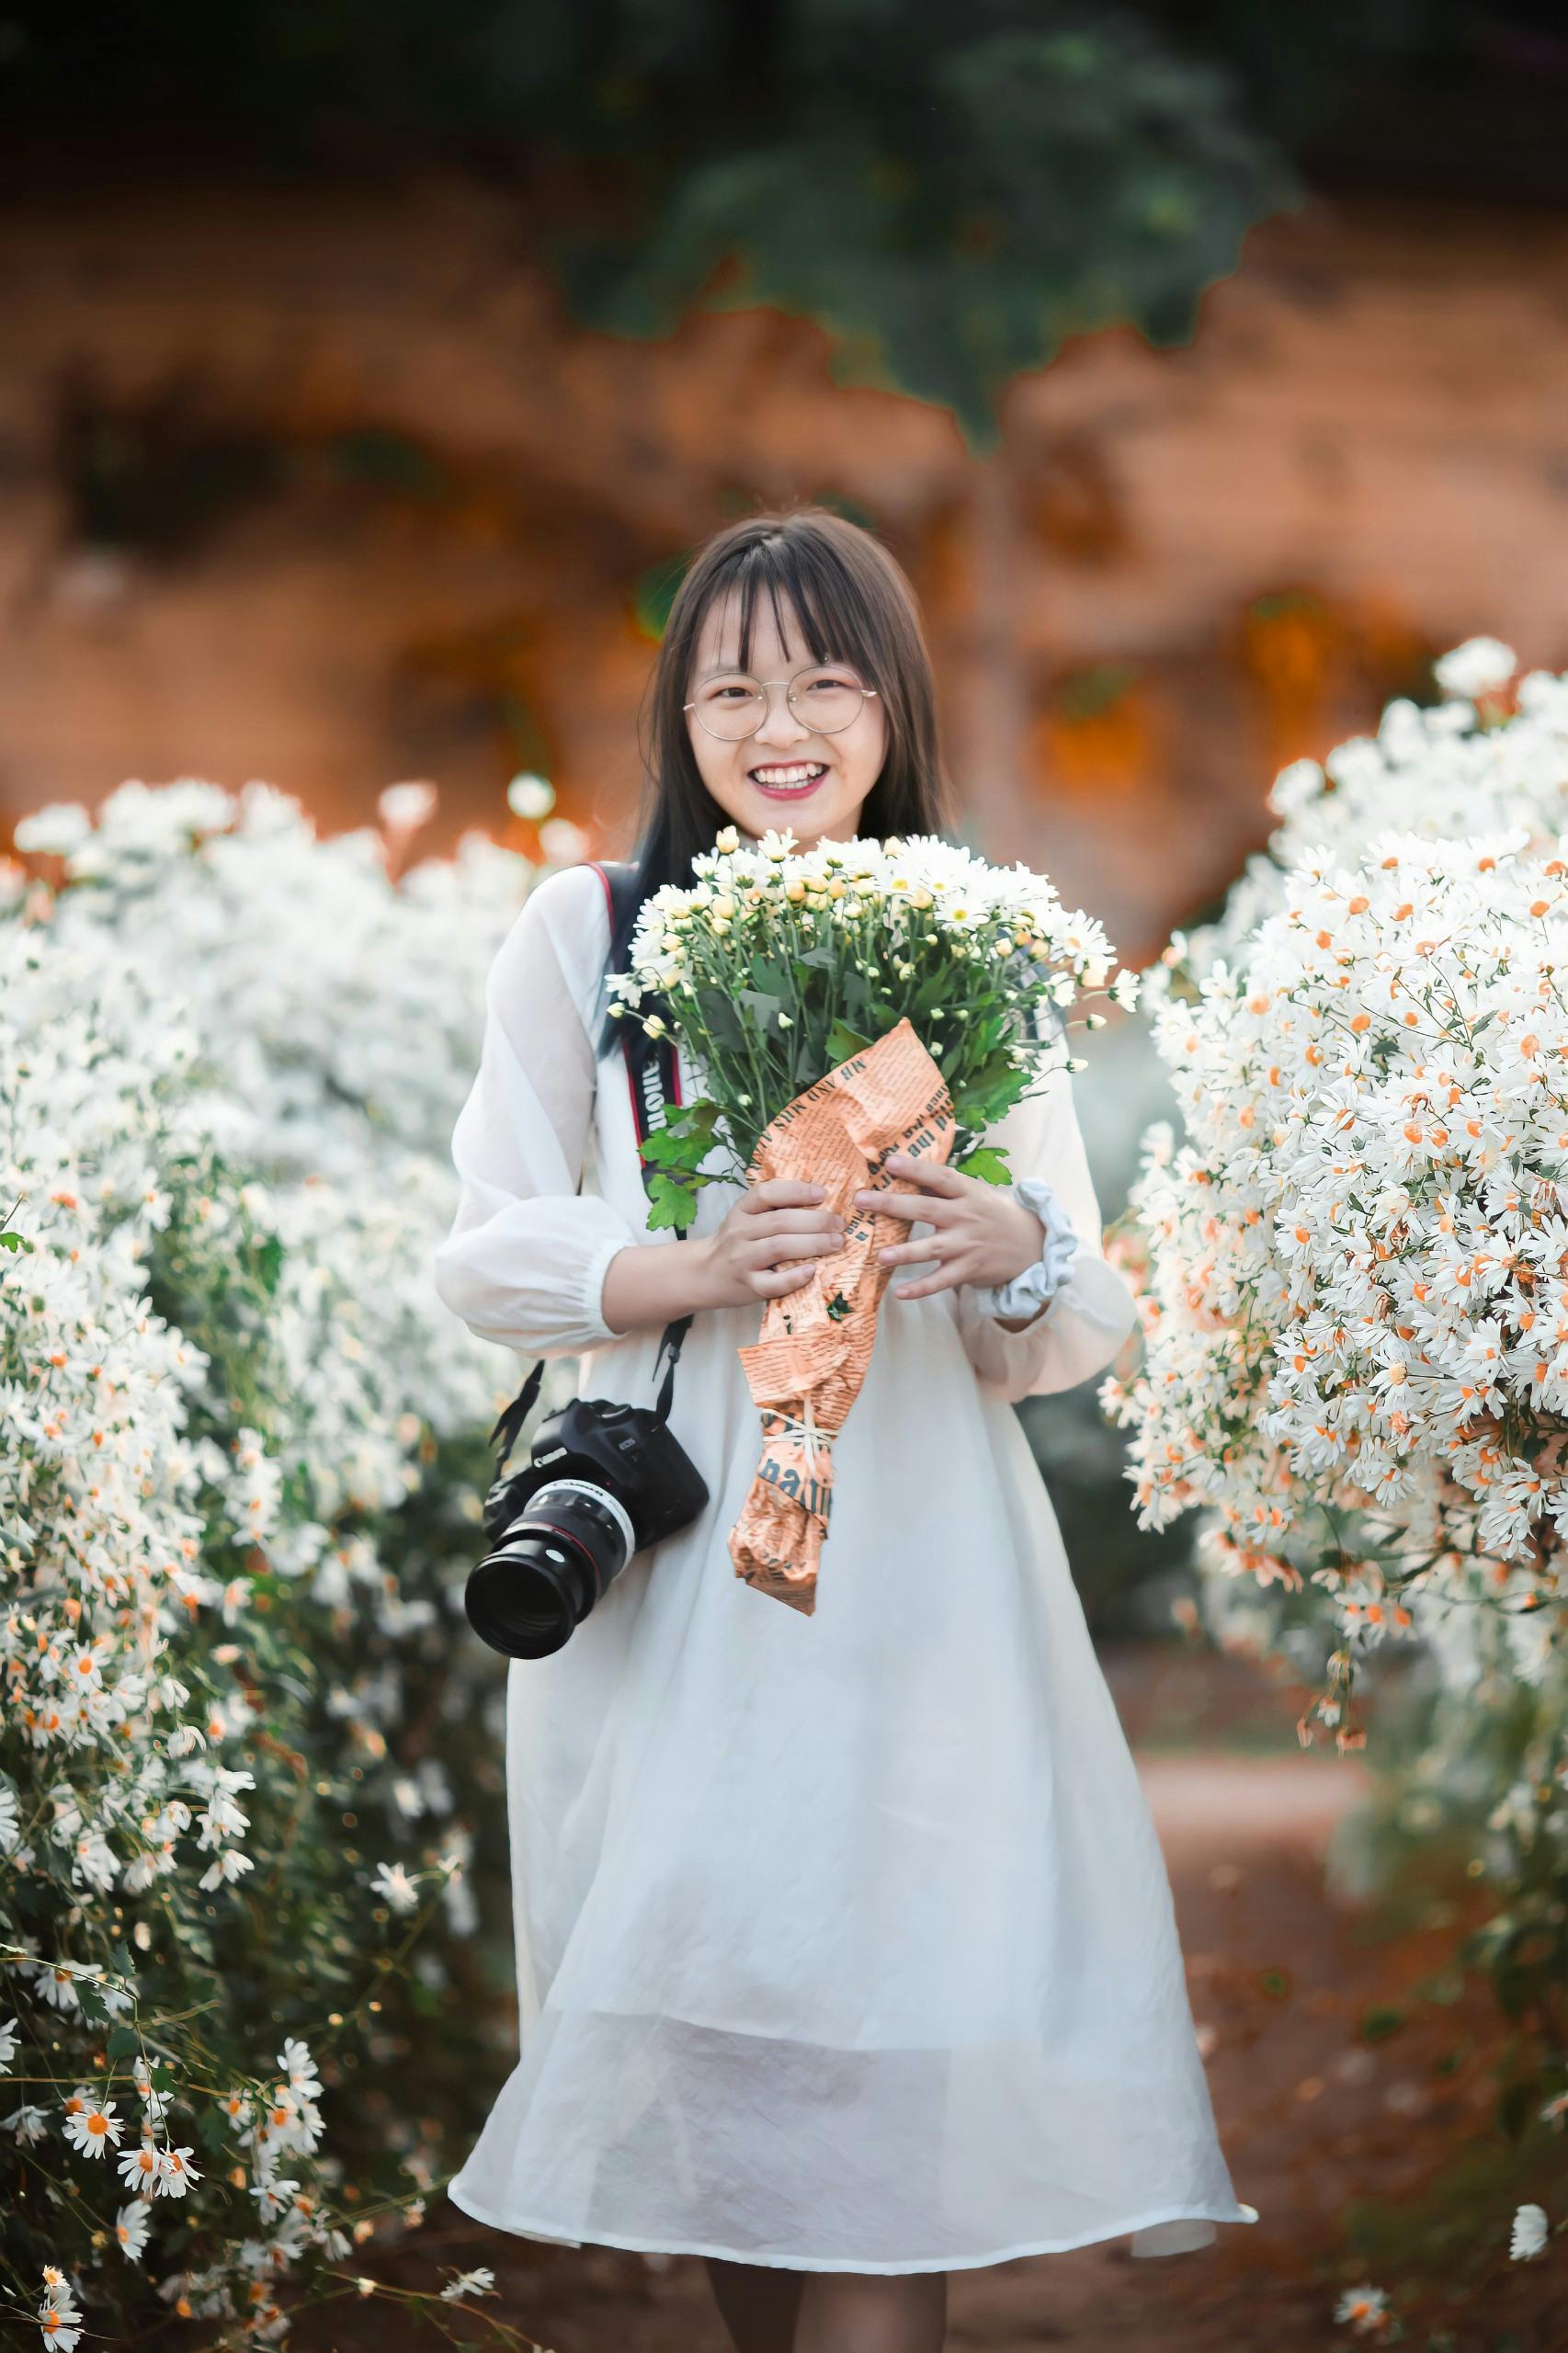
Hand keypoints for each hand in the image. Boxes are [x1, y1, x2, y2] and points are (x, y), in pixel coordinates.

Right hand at [697, 1177, 845, 1308]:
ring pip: (779, 1248)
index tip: (822, 1194)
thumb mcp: (745, 1218)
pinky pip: (773, 1283)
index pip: (767, 1194)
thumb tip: (821, 1203)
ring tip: (836, 1243)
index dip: (796, 1191)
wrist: (703, 1274)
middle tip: (839, 1224)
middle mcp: (739, 1233)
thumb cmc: (735, 1243)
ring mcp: (743, 1260)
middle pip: (780, 1221)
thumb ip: (773, 1209)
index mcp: (742, 1211)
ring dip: (813, 1244)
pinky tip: (812, 1271)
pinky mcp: (748, 1286)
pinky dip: (794, 1277)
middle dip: (816, 1221)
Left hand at [854, 1151, 1044, 1301]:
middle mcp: (966, 1217)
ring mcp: (967, 1245)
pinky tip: (899, 1293)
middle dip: (893, 1204)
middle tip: (862, 1200)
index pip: (940, 1177)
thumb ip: (942, 1186)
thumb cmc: (992, 1213)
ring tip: (880, 1255)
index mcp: (967, 1193)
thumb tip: (903, 1169)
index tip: (889, 1162)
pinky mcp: (969, 1269)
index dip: (916, 1169)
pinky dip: (922, 1288)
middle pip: (927, 1209)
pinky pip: (942, 1280)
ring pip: (933, 1249)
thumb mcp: (974, 1193)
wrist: (1032, 1244)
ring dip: (906, 1253)